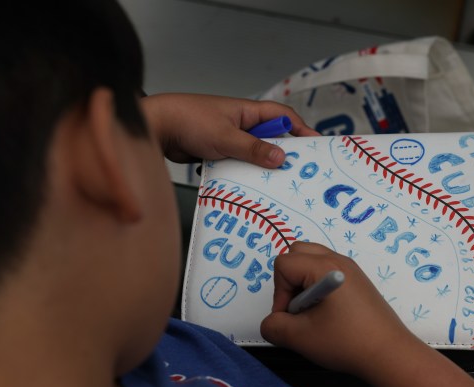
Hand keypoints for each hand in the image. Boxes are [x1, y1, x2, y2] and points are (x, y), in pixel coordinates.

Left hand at [141, 93, 318, 167]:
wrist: (157, 128)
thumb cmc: (190, 120)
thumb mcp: (226, 137)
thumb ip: (253, 149)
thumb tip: (281, 157)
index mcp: (248, 111)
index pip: (283, 116)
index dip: (300, 129)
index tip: (315, 144)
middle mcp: (241, 123)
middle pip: (270, 138)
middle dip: (282, 153)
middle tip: (298, 171)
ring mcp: (229, 137)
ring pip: (253, 154)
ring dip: (260, 167)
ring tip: (274, 184)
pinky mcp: (217, 151)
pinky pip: (237, 163)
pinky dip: (242, 172)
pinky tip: (247, 187)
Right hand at [261, 242, 473, 386]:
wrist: (389, 354)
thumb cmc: (345, 341)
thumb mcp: (300, 337)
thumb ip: (273, 326)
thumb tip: (271, 322)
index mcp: (324, 267)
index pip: (283, 264)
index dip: (279, 292)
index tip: (290, 318)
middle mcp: (338, 259)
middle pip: (297, 252)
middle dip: (289, 279)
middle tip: (298, 308)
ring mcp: (350, 268)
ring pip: (312, 258)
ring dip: (303, 281)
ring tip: (311, 310)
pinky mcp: (357, 280)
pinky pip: (327, 269)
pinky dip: (318, 284)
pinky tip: (327, 312)